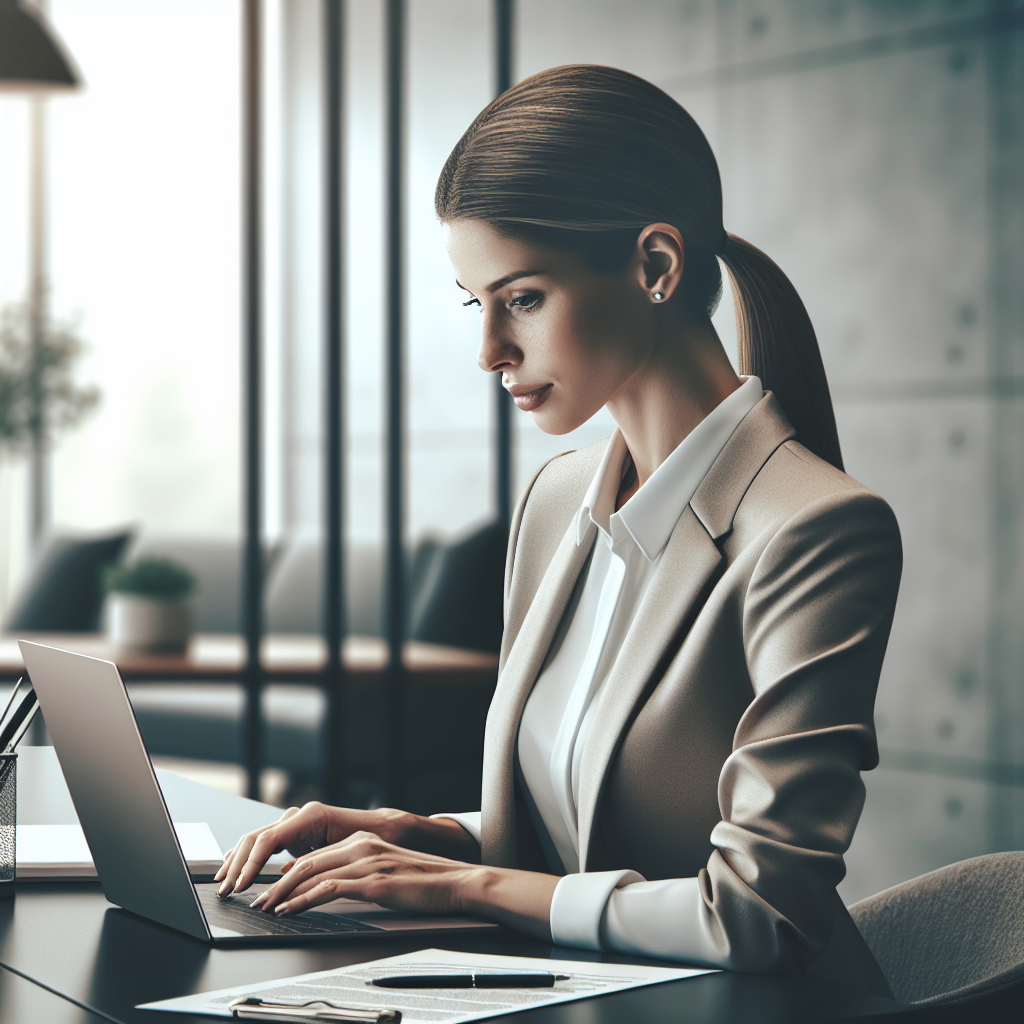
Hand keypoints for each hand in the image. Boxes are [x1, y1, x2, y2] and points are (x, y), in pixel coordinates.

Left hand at [250, 831, 475, 916]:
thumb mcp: (386, 870)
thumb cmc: (424, 882)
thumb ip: (359, 872)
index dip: (288, 872)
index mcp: (363, 840)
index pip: (315, 855)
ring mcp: (367, 862)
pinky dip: (304, 900)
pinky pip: (329, 889)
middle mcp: (362, 845)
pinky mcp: (374, 881)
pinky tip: (291, 911)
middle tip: (260, 901)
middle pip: (308, 862)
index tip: (272, 889)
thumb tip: (331, 886)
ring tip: (268, 908)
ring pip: (313, 874)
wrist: (456, 883)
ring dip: (284, 893)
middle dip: (278, 883)